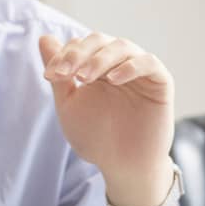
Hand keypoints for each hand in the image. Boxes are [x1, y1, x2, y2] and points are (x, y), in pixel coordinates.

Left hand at [39, 33, 174, 205]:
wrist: (122, 166)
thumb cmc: (97, 139)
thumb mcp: (69, 105)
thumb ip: (60, 74)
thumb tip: (44, 39)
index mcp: (97, 67)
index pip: (80, 46)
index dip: (64, 55)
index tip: (49, 75)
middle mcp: (119, 64)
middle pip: (100, 40)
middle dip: (79, 54)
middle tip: (64, 73)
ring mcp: (141, 71)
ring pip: (123, 46)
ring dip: (100, 59)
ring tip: (84, 78)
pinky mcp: (160, 82)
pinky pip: (149, 63)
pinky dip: (130, 66)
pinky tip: (113, 80)